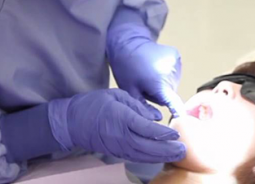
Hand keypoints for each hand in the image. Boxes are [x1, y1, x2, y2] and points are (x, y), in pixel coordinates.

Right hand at [48, 89, 185, 162]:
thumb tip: (157, 116)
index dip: (162, 133)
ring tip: (177, 155)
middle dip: (167, 149)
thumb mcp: (117, 95)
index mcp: (121, 118)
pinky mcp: (116, 152)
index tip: (176, 133)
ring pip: (143, 155)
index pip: (145, 128)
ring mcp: (117, 146)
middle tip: (183, 149)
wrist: (71, 122)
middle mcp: (120, 135)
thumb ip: (138, 105)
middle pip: (147, 146)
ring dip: (161, 156)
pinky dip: (150, 158)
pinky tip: (161, 157)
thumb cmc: (94, 104)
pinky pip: (135, 157)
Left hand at [111, 41, 184, 116]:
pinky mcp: (176, 55)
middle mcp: (170, 73)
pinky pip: (175, 72)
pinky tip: (156, 67)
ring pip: (173, 82)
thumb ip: (144, 107)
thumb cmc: (126, 68)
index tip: (182, 118)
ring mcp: (175, 62)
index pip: (173, 102)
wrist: (128, 42)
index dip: (177, 111)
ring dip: (164, 82)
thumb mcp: (130, 90)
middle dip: (161, 92)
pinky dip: (167, 72)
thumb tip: (158, 117)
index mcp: (158, 83)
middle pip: (171, 92)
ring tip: (150, 74)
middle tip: (146, 84)